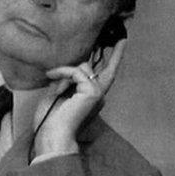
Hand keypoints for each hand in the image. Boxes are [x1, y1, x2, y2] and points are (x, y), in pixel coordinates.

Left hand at [32, 39, 126, 157]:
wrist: (52, 135)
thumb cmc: (51, 120)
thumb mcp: (57, 93)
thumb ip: (67, 80)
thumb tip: (70, 68)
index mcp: (91, 97)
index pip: (105, 75)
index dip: (115, 60)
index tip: (122, 44)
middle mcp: (98, 95)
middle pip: (106, 69)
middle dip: (116, 54)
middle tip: (123, 39)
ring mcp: (97, 93)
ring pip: (84, 67)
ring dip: (65, 71)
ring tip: (52, 79)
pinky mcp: (92, 91)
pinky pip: (75, 71)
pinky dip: (62, 72)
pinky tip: (51, 76)